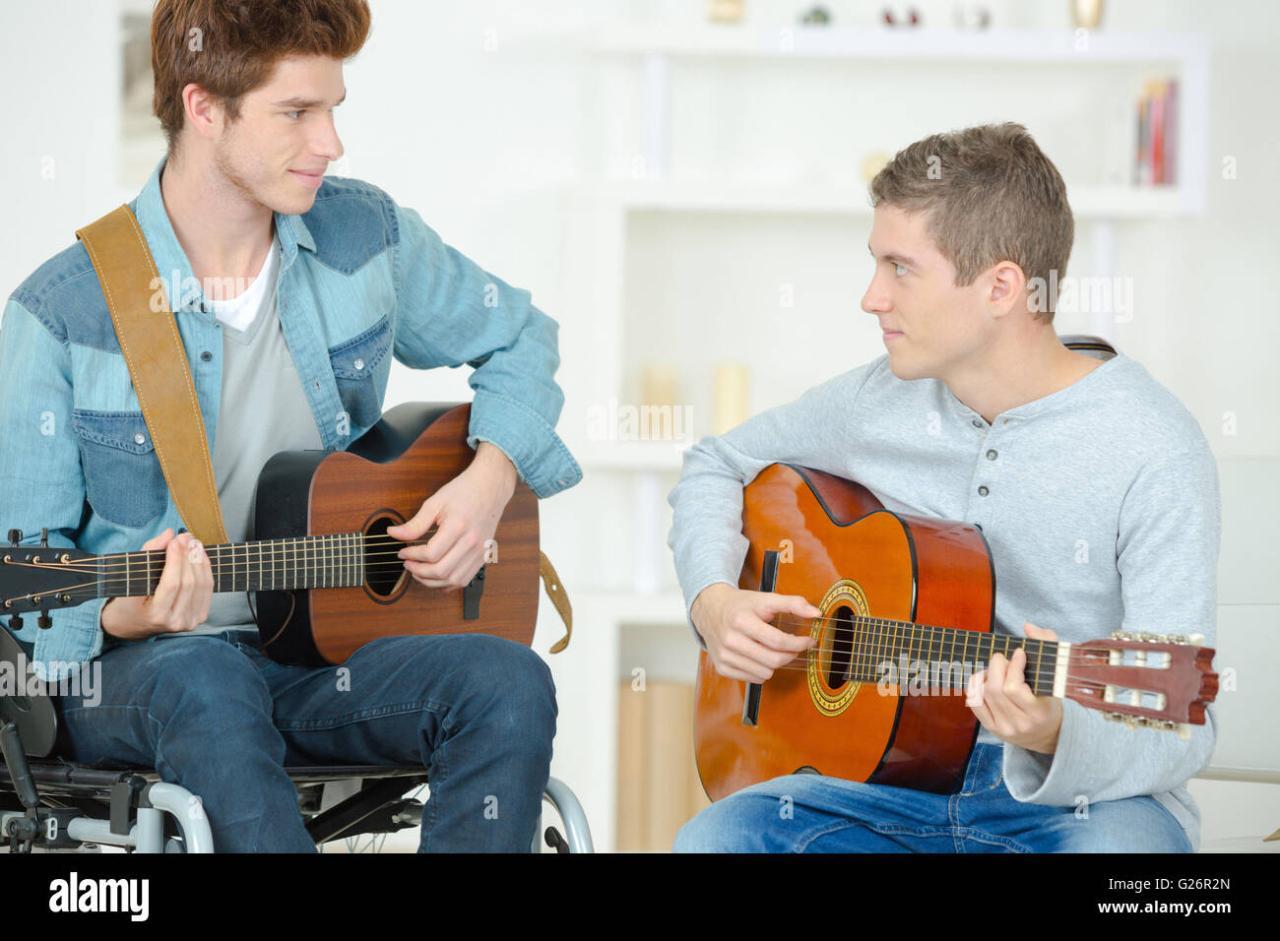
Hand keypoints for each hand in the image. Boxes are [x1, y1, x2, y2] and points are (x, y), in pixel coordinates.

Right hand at [101, 527, 212, 639]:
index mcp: (156, 616)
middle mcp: (176, 622)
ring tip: (192, 542)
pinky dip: (205, 569)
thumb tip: (169, 533)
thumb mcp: (131, 579)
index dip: (176, 560)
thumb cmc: (128, 600)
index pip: (171, 584)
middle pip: (189, 583)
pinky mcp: (199, 617)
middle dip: (188, 556)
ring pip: (202, 585)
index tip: (174, 541)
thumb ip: (148, 553)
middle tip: (185, 537)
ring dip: (199, 560)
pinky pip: (207, 589)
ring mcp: (190, 621)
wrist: (133, 624)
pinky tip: (200, 555)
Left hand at [385, 442, 517, 590]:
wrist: (490, 488)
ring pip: (453, 580)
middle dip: (419, 572)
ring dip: (432, 581)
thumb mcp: (435, 503)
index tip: (402, 552)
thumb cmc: (464, 492)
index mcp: (458, 526)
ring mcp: (479, 551)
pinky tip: (436, 576)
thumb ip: (414, 523)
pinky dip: (447, 583)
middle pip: (442, 571)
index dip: (412, 556)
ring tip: (419, 572)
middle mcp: (472, 542)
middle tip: (408, 564)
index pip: (431, 553)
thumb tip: (393, 534)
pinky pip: (465, 580)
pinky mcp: (483, 556)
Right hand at [690, 583, 818, 682]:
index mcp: (741, 620)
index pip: (778, 641)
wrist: (709, 609)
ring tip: (773, 650)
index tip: (808, 641)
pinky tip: (760, 656)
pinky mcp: (721, 667)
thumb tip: (816, 613)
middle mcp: (730, 640)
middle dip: (790, 655)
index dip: (798, 643)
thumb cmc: (740, 605)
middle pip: (773, 660)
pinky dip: (762, 670)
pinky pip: (753, 679)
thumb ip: (793, 603)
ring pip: (765, 673)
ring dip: (775, 664)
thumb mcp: (765, 598)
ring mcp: (724, 656)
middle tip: (795, 647)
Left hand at [966, 621, 1062, 753]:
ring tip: (998, 670)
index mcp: (1039, 713)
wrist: (1048, 735)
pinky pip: (974, 702)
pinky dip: (977, 686)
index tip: (1019, 653)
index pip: (1014, 688)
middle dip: (997, 666)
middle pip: (995, 689)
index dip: (1013, 666)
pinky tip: (987, 680)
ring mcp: (1004, 728)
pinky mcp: (991, 729)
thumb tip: (1028, 626)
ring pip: (983, 694)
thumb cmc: (1051, 701)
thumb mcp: (1057, 677)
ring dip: (987, 674)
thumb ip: (1047, 646)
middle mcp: (1020, 724)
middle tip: (1005, 660)